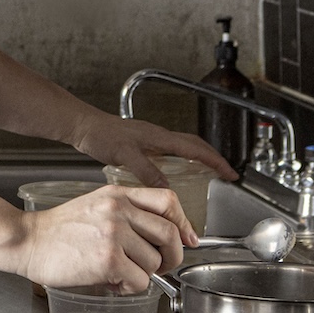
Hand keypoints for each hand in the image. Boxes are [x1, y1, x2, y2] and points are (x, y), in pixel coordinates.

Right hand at [18, 184, 193, 291]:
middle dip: (171, 257)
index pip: (167, 201)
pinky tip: (110, 282)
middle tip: (159, 266)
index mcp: (117, 195)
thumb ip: (126, 213)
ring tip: (119, 272)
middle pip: (170, 235)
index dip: (184, 223)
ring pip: (155, 262)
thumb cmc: (57, 230)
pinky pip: (140, 281)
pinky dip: (128, 288)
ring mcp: (113, 234)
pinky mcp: (108, 259)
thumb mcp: (94, 206)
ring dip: (142, 274)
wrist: (26, 240)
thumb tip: (162, 237)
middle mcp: (118, 210)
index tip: (188, 240)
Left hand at [72, 110, 236, 182]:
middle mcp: (158, 136)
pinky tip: (174, 172)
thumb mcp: (125, 155)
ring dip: (199, 158)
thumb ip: (146, 170)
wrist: (82, 126)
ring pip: (183, 147)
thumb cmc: (100, 134)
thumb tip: (167, 187)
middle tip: (227, 173)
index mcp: (160, 137)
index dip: (216, 162)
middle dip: (213, 159)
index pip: (196, 149)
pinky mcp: (140, 144)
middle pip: (195, 146)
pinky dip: (180, 161)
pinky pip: (170, 152)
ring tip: (209, 173)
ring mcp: (150, 139)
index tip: (231, 173)